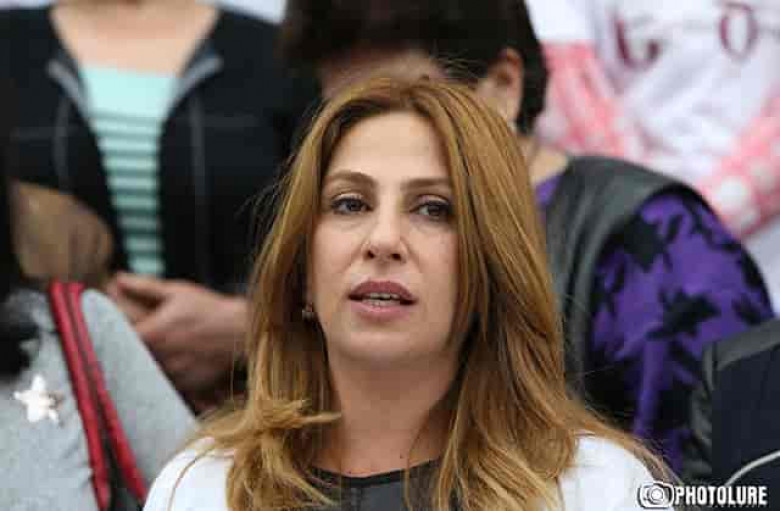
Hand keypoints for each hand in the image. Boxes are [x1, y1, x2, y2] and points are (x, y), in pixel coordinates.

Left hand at [111, 272, 247, 409]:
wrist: (242, 332)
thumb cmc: (210, 310)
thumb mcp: (177, 291)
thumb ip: (144, 286)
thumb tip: (118, 278)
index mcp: (151, 334)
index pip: (114, 339)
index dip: (108, 335)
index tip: (107, 330)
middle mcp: (158, 358)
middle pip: (128, 360)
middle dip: (125, 351)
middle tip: (130, 343)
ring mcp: (171, 374)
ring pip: (146, 374)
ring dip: (143, 365)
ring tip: (156, 354)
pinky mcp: (185, 386)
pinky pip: (165, 384)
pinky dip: (163, 376)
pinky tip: (172, 365)